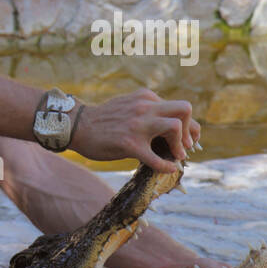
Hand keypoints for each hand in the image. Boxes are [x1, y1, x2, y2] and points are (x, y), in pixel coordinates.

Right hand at [71, 88, 201, 173]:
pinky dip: (166, 166)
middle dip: (191, 130)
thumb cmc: (101, 120)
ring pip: (175, 126)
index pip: (179, 107)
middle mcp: (144, 107)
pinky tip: (168, 169)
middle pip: (185, 109)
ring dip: (180, 145)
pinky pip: (156, 157)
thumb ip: (147, 110)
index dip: (189, 125)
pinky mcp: (129, 143)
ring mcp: (138, 125)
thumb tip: (165, 125)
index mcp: (146, 98)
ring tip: (176, 156)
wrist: (75, 126)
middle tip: (186, 146)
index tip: (188, 139)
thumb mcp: (127, 106)